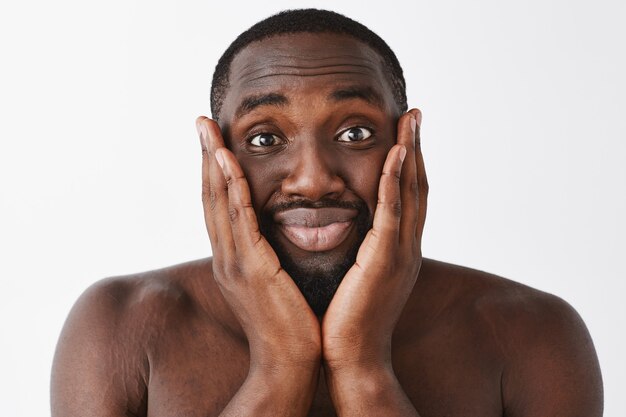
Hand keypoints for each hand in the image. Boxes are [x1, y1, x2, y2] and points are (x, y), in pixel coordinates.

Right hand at [196, 116, 320, 371]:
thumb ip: (268, 256)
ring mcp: (236, 263)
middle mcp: (227, 257)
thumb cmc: (289, 323)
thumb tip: (274, 235)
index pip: (220, 206)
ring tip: (209, 130)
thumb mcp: (273, 282)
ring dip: (213, 164)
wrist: (289, 363)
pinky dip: (232, 190)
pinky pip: (240, 222)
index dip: (214, 171)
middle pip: (211, 197)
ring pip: (219, 204)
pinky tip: (229, 163)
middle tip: (202, 121)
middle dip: (205, 158)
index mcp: (234, 259)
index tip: (214, 140)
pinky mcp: (252, 271)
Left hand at [322, 109, 427, 371]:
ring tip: (409, 119)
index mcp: (399, 249)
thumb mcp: (360, 275)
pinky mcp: (385, 261)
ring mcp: (400, 253)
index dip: (410, 163)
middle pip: (417, 186)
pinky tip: (397, 154)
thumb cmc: (349, 318)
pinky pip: (392, 213)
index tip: (405, 133)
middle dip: (417, 148)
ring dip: (412, 153)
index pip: (408, 197)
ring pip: (411, 193)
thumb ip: (363, 250)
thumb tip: (352, 229)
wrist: (353, 357)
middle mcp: (406, 247)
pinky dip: (396, 182)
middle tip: (414, 113)